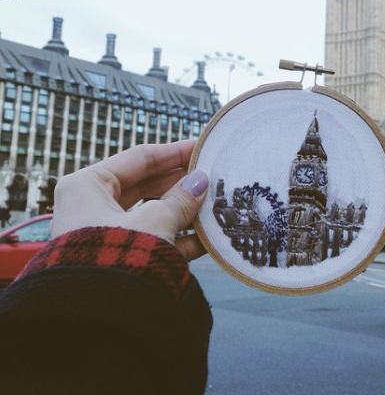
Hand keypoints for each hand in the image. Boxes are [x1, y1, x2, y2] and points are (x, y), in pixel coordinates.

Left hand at [50, 139, 208, 260]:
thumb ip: (180, 199)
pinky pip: (151, 240)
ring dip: (183, 211)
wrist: (97, 320)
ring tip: (213, 205)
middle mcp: (91, 206)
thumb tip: (200, 181)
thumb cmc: (117, 257)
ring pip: (151, 213)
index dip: (174, 152)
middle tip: (210, 176)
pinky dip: (177, 238)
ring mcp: (103, 234)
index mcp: (88, 185)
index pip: (139, 158)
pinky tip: (206, 238)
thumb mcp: (155, 221)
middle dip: (180, 182)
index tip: (201, 147)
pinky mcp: (116, 259)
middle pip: (145, 185)